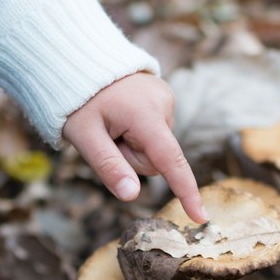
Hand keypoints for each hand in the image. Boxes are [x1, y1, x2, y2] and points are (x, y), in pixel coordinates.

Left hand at [63, 72, 206, 222]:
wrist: (82, 62)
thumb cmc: (78, 101)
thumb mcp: (84, 136)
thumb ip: (108, 166)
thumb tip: (131, 196)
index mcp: (145, 114)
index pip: (170, 161)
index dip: (185, 191)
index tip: (201, 217)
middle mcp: (164, 104)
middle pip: (155, 159)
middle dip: (130, 157)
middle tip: (105, 136)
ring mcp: (166, 99)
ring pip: (154, 147)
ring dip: (132, 143)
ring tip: (111, 121)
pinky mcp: (164, 98)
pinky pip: (154, 132)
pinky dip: (137, 131)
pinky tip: (121, 114)